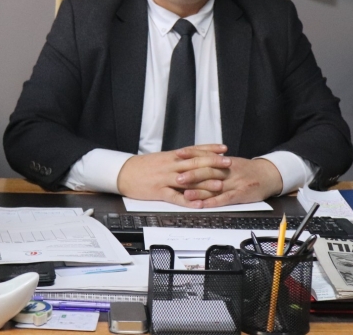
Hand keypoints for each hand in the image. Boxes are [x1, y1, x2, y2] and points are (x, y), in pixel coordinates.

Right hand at [116, 144, 230, 207]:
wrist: (124, 173)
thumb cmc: (143, 166)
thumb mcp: (162, 158)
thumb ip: (178, 159)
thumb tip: (194, 157)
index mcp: (172, 156)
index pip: (194, 150)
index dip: (210, 149)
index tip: (224, 149)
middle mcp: (171, 166)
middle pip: (195, 163)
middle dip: (213, 163)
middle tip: (228, 163)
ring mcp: (166, 179)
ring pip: (188, 179)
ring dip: (205, 182)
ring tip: (219, 184)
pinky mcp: (159, 191)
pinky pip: (175, 196)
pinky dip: (187, 200)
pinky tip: (197, 203)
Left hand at [183, 157, 283, 207]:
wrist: (268, 175)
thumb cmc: (246, 170)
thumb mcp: (230, 162)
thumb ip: (214, 161)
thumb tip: (193, 160)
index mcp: (225, 160)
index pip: (206, 155)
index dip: (191, 154)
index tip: (178, 154)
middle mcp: (228, 170)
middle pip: (208, 171)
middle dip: (192, 175)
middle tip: (177, 178)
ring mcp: (235, 182)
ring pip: (215, 186)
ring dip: (200, 191)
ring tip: (185, 195)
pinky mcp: (240, 194)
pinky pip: (226, 198)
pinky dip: (214, 202)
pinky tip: (203, 205)